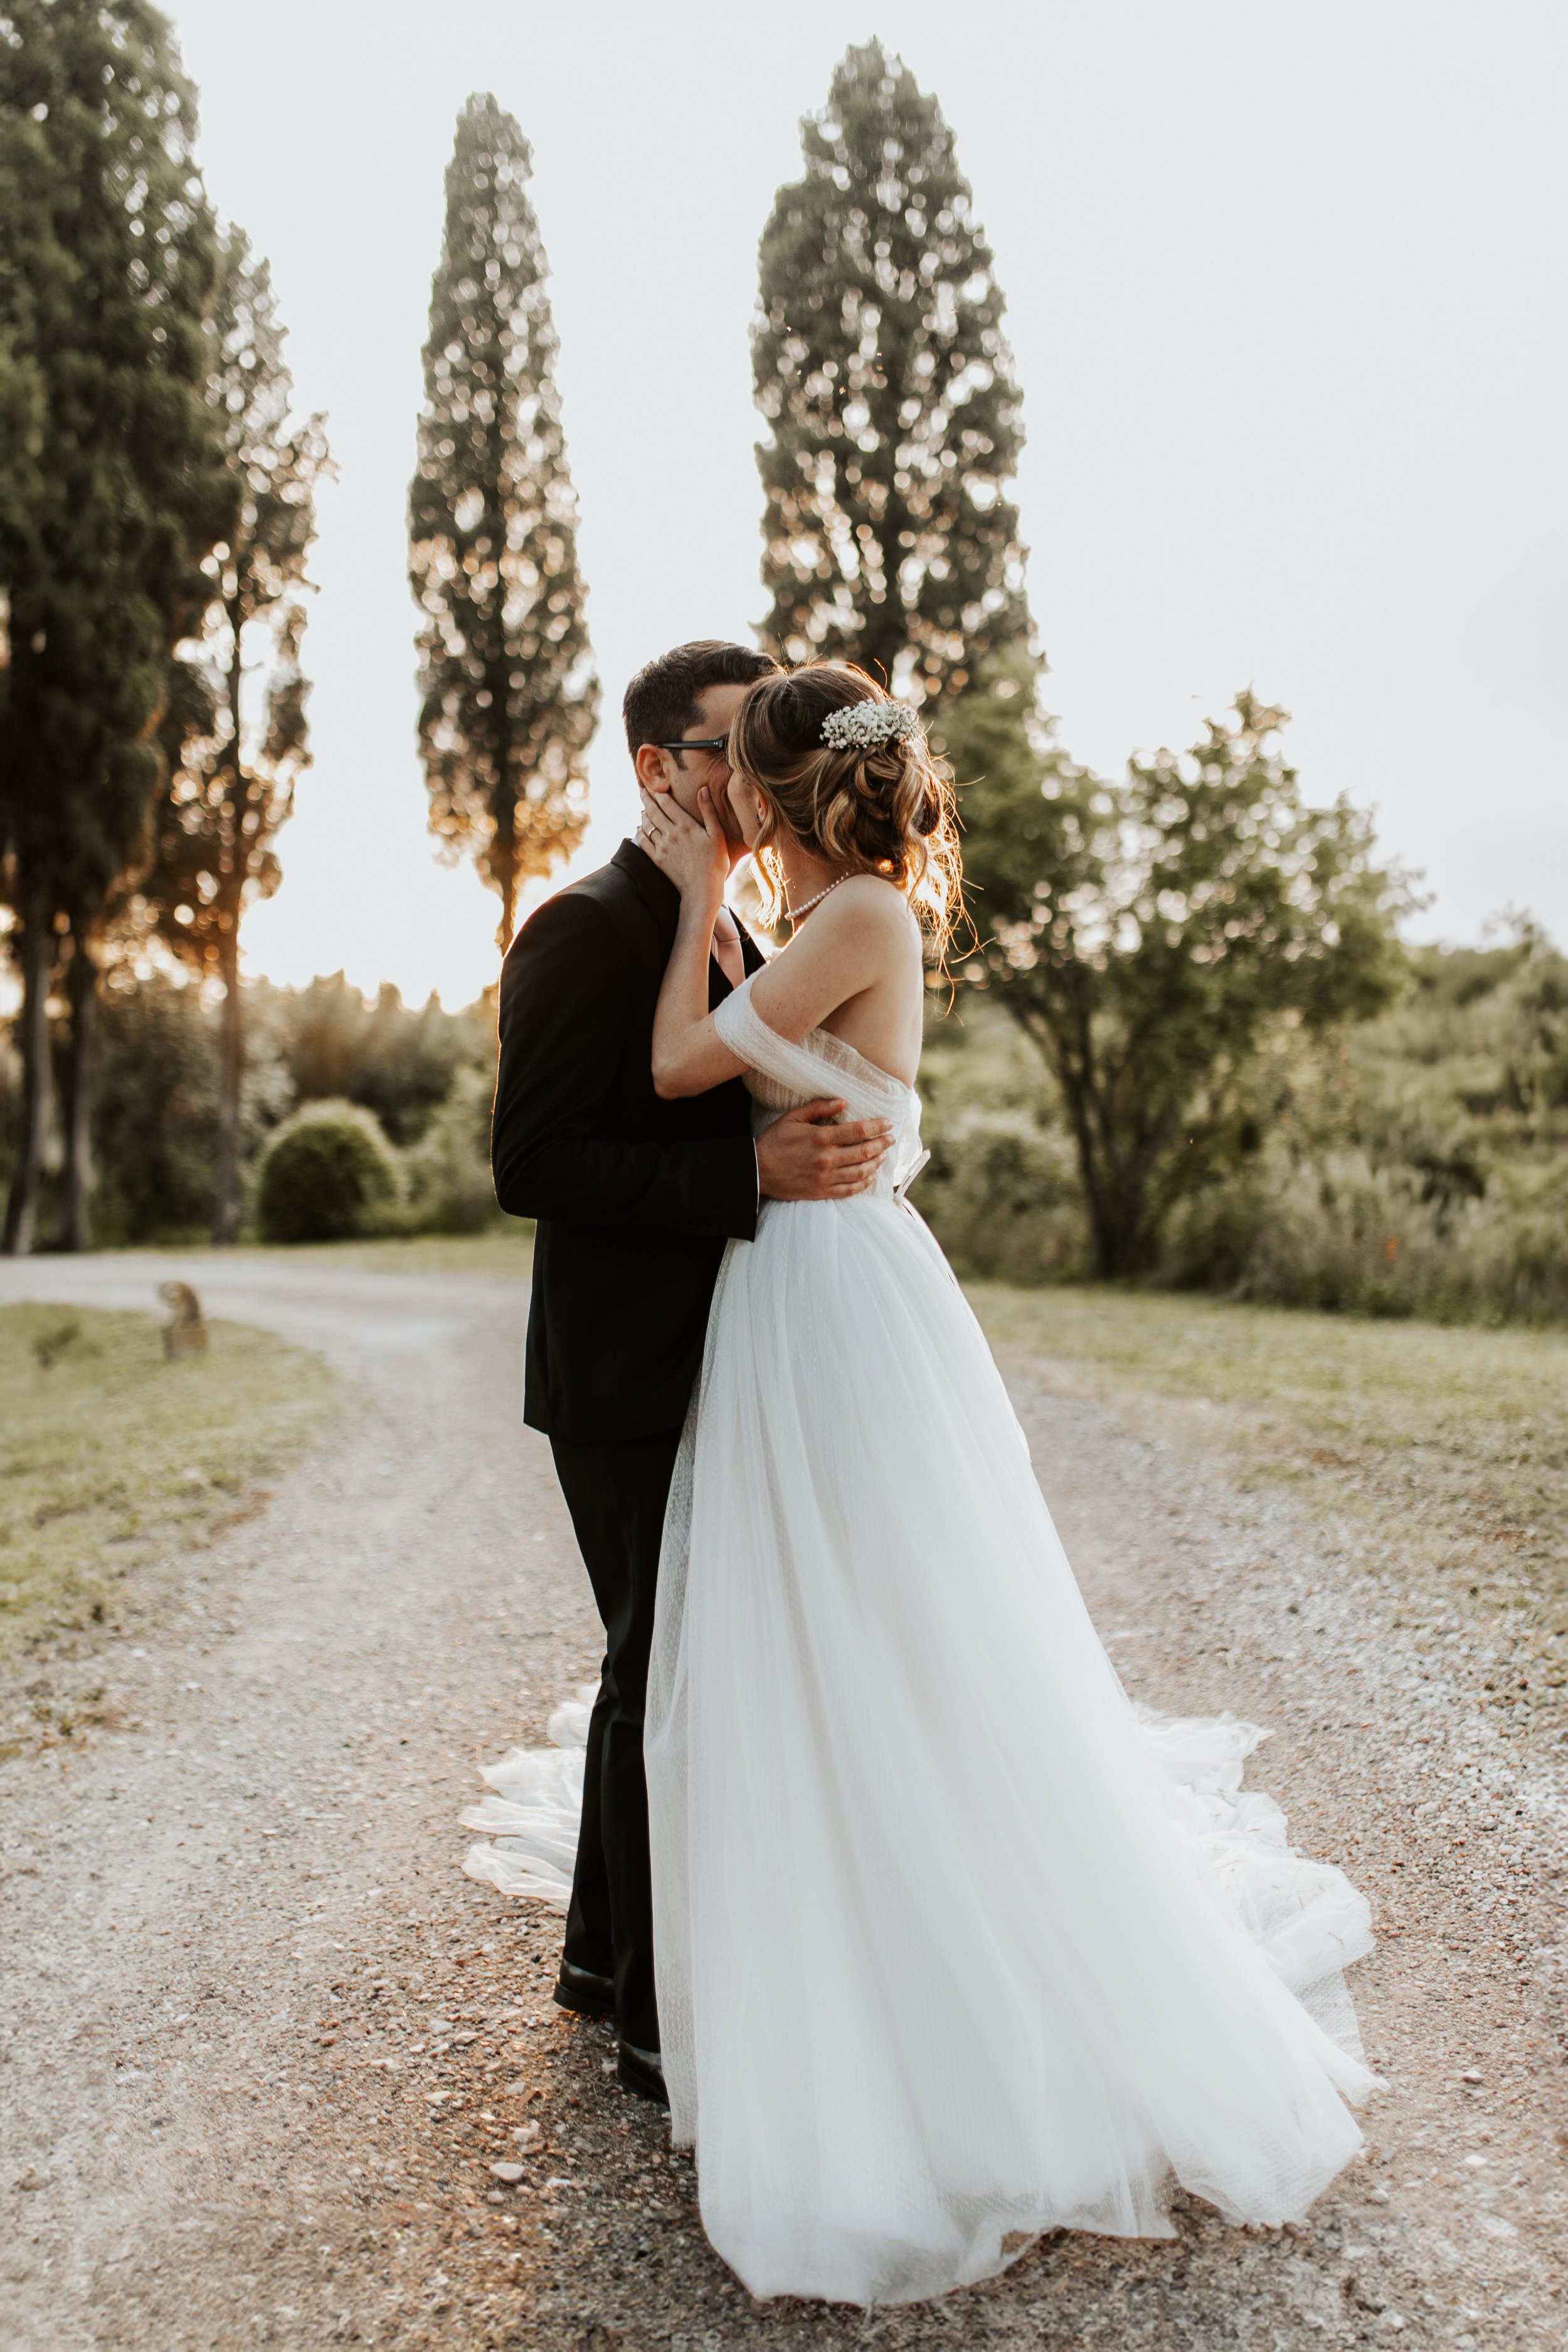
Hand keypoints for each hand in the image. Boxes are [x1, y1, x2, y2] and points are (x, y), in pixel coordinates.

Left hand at [638, 782, 726, 911]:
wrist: (702, 889)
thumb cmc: (715, 863)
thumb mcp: (717, 835)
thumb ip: (708, 811)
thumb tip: (702, 789)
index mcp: (685, 825)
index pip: (666, 803)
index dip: (657, 793)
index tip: (652, 785)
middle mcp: (670, 833)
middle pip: (653, 811)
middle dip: (646, 799)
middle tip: (641, 791)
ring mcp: (662, 847)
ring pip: (647, 825)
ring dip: (643, 815)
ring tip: (643, 809)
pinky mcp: (657, 859)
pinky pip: (643, 842)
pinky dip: (639, 833)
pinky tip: (639, 829)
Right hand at [756, 1100, 893, 1201]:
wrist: (756, 1171)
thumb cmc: (773, 1141)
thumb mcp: (792, 1117)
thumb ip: (818, 1108)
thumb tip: (842, 1102)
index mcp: (820, 1138)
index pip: (858, 1131)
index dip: (877, 1126)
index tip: (888, 1123)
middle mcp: (827, 1159)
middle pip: (865, 1151)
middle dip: (882, 1144)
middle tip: (891, 1139)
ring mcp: (825, 1178)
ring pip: (861, 1172)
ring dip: (876, 1163)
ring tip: (883, 1156)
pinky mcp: (821, 1192)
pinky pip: (849, 1190)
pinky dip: (863, 1184)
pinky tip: (870, 1178)